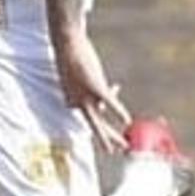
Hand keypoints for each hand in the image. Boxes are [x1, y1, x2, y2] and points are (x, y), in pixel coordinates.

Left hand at [52, 29, 130, 152]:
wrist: (67, 43)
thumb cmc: (73, 55)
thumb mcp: (82, 72)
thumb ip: (94, 83)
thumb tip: (114, 87)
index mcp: (72, 99)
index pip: (91, 111)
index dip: (105, 106)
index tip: (117, 87)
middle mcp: (77, 101)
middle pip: (92, 125)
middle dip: (104, 139)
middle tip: (113, 152)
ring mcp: (86, 95)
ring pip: (99, 121)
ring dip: (109, 135)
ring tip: (121, 146)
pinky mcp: (95, 86)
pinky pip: (110, 103)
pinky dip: (119, 111)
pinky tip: (127, 120)